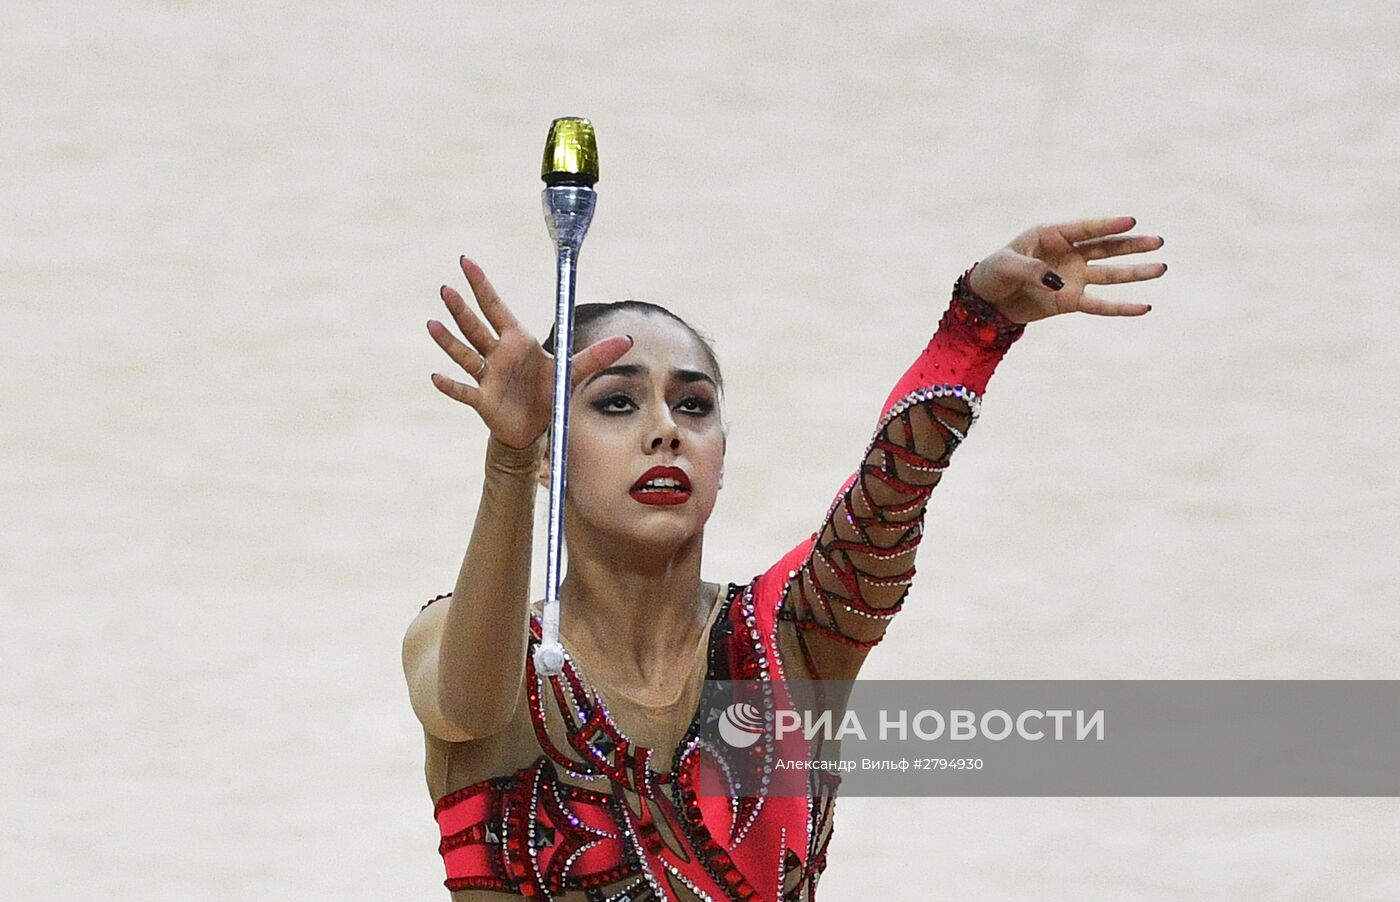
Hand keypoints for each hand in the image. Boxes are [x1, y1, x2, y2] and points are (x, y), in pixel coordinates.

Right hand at [427, 257, 633, 449]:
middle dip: (462, 309)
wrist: (533, 427)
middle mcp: (497, 354)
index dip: (482, 285)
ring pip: (465, 354)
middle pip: (476, 326)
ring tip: (432, 323)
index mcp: (517, 340)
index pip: (496, 307)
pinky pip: (464, 390)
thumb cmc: (548, 391)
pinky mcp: (482, 399)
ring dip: (448, 340)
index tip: (467, 262)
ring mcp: (487, 376)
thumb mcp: (573, 371)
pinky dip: (450, 386)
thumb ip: (598, 354)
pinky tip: (435, 377)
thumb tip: (627, 340)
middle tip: (446, 288)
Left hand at [967, 216, 1166, 323]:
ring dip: (1135, 271)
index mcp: (1052, 235)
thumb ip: (1031, 269)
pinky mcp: (1070, 301)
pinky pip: (1100, 304)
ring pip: (1110, 273)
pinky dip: (1120, 307)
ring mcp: (1073, 277)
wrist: (987, 300)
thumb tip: (1057, 283)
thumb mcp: (1006, 265)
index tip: (1132, 221)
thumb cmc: (993, 273)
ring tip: (1161, 267)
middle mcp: (1068, 253)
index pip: (1085, 228)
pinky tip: (1144, 307)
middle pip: (1106, 248)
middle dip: (1132, 245)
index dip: (1108, 226)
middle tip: (1157, 241)